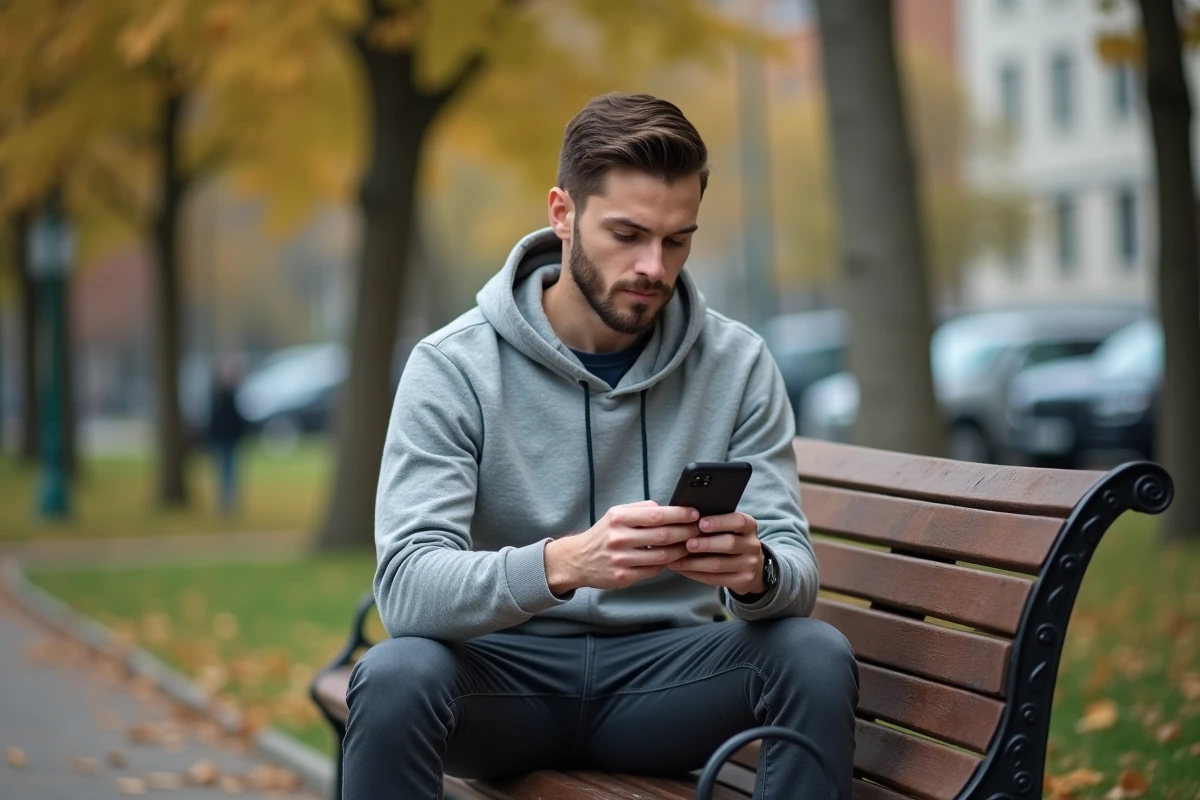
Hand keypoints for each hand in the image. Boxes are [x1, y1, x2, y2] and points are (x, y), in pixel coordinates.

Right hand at [545, 501, 700, 593]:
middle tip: (699, 530)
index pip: (657, 514)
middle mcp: (618, 538)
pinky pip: (654, 570)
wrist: (578, 559)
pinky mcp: (623, 577)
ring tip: (690, 545)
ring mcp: (621, 559)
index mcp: (619, 517)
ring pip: (663, 556)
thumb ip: (642, 509)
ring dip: (681, 550)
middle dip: (687, 532)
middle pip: (664, 535)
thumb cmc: (604, 534)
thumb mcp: (616, 514)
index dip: (680, 514)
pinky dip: (666, 564)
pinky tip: (671, 558)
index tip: (695, 514)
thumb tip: (672, 508)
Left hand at [666, 512, 764, 595]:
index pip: (739, 521)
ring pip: (719, 564)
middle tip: (687, 544)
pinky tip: (682, 569)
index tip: (700, 523)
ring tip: (676, 560)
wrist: (750, 564)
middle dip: (706, 544)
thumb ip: (714, 522)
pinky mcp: (742, 580)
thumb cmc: (731, 538)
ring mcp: (749, 564)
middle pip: (729, 544)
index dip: (719, 522)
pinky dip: (695, 574)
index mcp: (749, 526)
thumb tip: (686, 520)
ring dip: (695, 563)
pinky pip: (715, 579)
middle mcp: (752, 544)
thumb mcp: (730, 527)